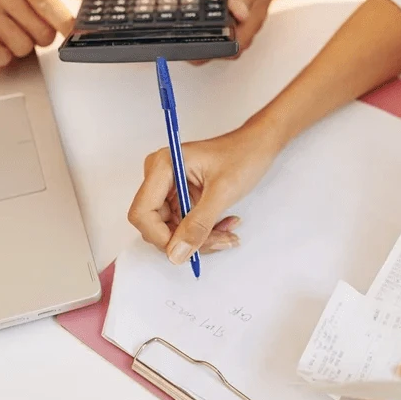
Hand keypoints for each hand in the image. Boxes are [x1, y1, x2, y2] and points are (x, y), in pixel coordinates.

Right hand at [127, 122, 282, 263]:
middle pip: (156, 226)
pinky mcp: (180, 198)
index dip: (161, 237)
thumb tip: (176, 254)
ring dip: (201, 239)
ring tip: (228, 233)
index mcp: (163, 166)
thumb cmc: (243, 155)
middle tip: (221, 240)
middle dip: (187, 240)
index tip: (186, 249)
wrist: (257, 146)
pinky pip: (183, 226)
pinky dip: (204, 232)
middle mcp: (160, 177)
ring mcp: (169, 188)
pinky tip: (225, 225)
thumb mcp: (222, 192)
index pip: (142, 213)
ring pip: (172, 231)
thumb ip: (198, 225)